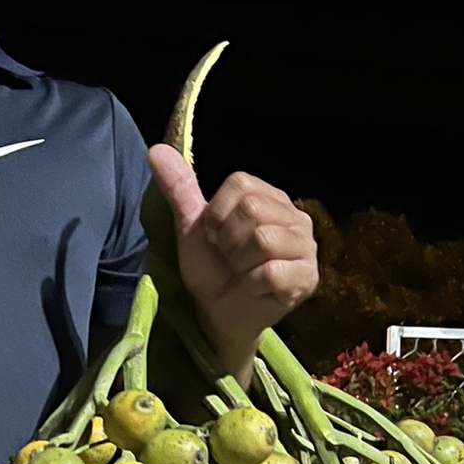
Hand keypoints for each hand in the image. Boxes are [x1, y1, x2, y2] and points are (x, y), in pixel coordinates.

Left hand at [147, 143, 318, 371]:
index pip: (240, 184)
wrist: (217, 313)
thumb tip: (156, 149)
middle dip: (228, 240)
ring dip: (240, 263)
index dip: (217, 214)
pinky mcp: (308, 278)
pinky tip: (255, 289)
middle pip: (252, 210)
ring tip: (243, 272)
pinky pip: (271, 271)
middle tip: (231, 258)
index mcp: (270, 198)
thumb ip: (179, 187)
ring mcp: (306, 247)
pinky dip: (252, 284)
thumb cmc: (212, 269)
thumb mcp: (191, 226)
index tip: (216, 236)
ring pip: (262, 239)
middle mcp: (295, 217)